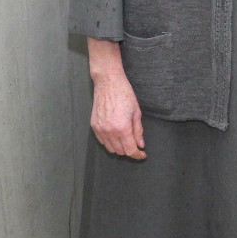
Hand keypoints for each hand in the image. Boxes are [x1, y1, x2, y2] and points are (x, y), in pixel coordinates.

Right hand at [87, 39, 145, 159]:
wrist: (108, 82)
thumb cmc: (125, 94)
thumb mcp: (136, 112)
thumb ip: (138, 131)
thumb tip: (141, 144)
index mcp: (122, 128)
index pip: (130, 151)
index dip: (138, 155)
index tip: (142, 154)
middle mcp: (109, 131)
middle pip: (121, 151)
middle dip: (130, 149)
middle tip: (135, 143)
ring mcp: (100, 129)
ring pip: (111, 149)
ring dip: (120, 147)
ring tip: (126, 138)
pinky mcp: (94, 126)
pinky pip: (102, 142)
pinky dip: (110, 142)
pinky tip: (116, 134)